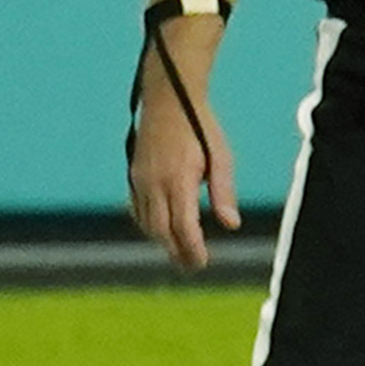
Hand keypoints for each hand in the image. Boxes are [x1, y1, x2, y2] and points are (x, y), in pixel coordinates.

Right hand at [123, 33, 238, 270]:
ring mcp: (139, 179)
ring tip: (181, 254)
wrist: (168, 99)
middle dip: (176, 251)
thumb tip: (231, 224)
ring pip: (146, 222)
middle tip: (193, 267)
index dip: (192, 248)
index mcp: (178, 178)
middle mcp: (154, 182)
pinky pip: (137, 210)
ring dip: (162, 241)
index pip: (182, 225)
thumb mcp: (221, 156)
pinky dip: (149, 226)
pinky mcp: (133, 175)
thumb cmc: (201, 127)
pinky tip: (162, 232)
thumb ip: (224, 192)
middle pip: (161, 230)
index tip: (202, 263)